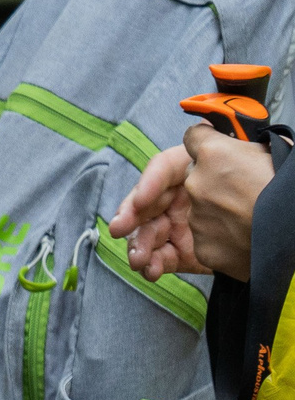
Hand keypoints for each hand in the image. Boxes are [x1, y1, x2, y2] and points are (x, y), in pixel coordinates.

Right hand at [112, 124, 273, 280]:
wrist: (287, 230)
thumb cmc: (263, 184)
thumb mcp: (234, 152)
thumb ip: (208, 139)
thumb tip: (195, 130)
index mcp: (195, 170)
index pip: (163, 171)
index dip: (148, 184)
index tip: (140, 200)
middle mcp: (187, 197)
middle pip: (149, 206)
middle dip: (131, 220)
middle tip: (121, 230)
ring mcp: (187, 226)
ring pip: (152, 234)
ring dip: (139, 246)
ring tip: (138, 259)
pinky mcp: (191, 253)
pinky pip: (166, 258)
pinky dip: (155, 265)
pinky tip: (150, 270)